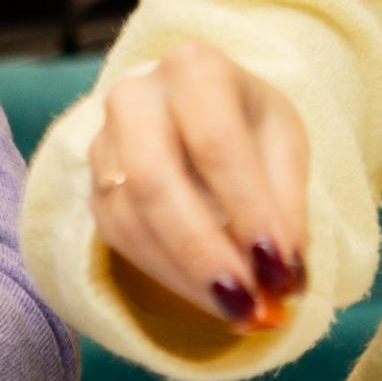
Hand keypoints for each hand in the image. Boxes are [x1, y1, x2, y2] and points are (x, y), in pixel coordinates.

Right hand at [86, 41, 309, 333]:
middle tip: (250, 306)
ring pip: (132, 220)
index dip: (248, 208)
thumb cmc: (247, 121)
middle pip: (154, 181)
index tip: (281, 267)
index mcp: (194, 68)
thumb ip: (286, 203)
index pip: (216, 142)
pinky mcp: (94, 188)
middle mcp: (135, 98)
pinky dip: (169, 276)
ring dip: (188, 276)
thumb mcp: (283, 141)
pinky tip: (210, 298)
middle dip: (204, 253)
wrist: (194, 108)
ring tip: (242, 312)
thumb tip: (285, 276)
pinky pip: (122, 241)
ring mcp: (104, 143)